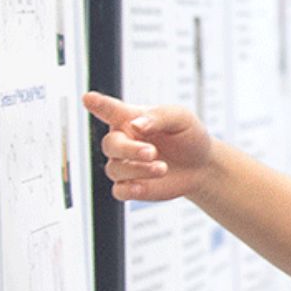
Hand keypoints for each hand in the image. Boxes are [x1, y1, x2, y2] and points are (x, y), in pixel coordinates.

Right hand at [84, 91, 213, 202]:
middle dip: (129, 150)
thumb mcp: (180, 118)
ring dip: (137, 170)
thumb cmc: (188, 136)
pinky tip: (141, 186)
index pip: (110, 110)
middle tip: (152, 152)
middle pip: (111, 145)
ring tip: (162, 168)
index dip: (98, 105)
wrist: (202, 165)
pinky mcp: (133, 186)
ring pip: (115, 169)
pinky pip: (119, 191)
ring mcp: (126, 165)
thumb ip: (158, 117)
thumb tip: (135, 125)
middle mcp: (124, 141)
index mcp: (130, 119)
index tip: (88, 99)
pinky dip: (128, 189)